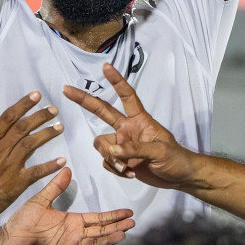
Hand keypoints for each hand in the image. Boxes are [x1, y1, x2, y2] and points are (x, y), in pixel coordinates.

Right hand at [0, 96, 65, 225]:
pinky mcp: (14, 185)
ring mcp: (8, 168)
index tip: (36, 95)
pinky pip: (35, 173)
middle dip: (40, 116)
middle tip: (54, 109)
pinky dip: (49, 166)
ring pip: (30, 145)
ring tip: (60, 127)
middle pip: (22, 128)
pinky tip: (61, 160)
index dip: (23, 105)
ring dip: (47, 134)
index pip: (8, 117)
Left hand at [0, 167, 134, 244]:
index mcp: (70, 222)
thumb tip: (66, 169)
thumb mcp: (39, 202)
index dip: (112, 216)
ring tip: (123, 233)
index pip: (96, 218)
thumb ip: (55, 187)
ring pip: (94, 244)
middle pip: (100, 231)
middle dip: (116, 227)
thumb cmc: (20, 224)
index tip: (127, 212)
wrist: (6, 244)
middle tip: (131, 223)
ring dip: (109, 239)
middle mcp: (73, 236)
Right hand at [63, 62, 197, 189]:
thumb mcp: (160, 151)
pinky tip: (130, 173)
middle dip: (85, 100)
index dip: (116, 81)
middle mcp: (127, 128)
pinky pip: (107, 162)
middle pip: (102, 111)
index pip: (127, 96)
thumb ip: (136, 149)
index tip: (105, 66)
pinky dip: (115, 169)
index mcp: (139, 120)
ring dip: (110, 158)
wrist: (178, 177)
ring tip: (126, 167)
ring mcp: (122, 144)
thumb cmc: (174, 158)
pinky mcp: (120, 160)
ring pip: (102, 145)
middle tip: (66, 89)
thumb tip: (114, 150)